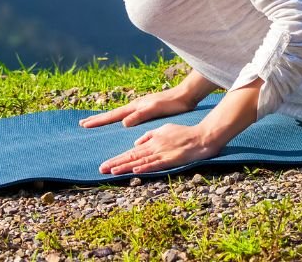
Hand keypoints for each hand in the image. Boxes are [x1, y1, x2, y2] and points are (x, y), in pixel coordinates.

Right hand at [78, 88, 195, 128]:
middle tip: (83, 123)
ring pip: (119, 114)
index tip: (84, 125)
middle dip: (98, 119)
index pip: (112, 116)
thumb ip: (140, 116)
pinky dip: (119, 118)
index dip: (98, 121)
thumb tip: (122, 123)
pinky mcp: (147, 109)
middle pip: (112, 114)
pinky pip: (128, 115)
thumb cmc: (172, 104)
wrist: (186, 95)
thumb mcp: (155, 110)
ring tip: (97, 121)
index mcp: (135, 107)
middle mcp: (135, 106)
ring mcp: (141, 106)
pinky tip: (121, 121)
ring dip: (107, 118)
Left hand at [98, 123, 222, 173]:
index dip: (117, 159)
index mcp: (151, 141)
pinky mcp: (171, 159)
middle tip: (101, 169)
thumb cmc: (184, 133)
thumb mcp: (163, 129)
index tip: (105, 164)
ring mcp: (162, 153)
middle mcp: (154, 147)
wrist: (201, 136)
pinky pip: (156, 164)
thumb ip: (149, 135)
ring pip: (141, 161)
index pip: (131, 152)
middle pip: (132, 157)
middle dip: (116, 163)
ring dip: (126, 167)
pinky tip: (136, 170)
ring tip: (112, 171)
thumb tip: (135, 143)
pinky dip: (146, 167)